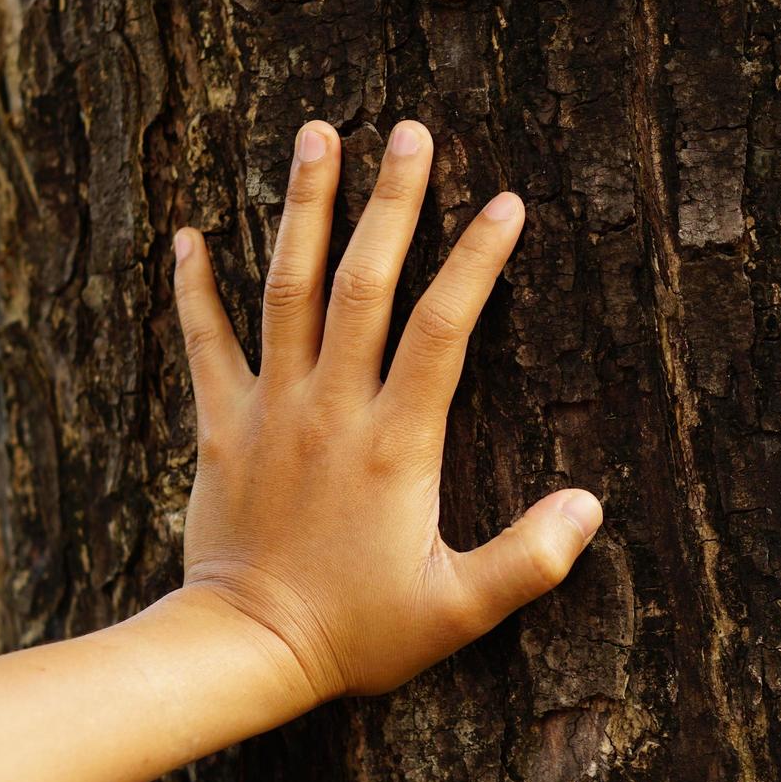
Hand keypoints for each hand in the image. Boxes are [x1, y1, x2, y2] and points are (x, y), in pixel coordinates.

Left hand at [170, 119, 601, 699]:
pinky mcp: (221, 426)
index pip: (443, 329)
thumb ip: (529, 561)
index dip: (476, 262)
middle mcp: (332, 408)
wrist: (246, 651)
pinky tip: (189, 234)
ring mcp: (271, 410)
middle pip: (364, 283)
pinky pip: (205, 343)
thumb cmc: (357, 634)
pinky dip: (195, 288)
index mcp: (395, 444)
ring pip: (287, 291)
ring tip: (317, 136)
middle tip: (409, 130)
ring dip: (304, 211)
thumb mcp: (457, 612)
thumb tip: (591, 506)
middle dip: (392, 202)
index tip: (505, 202)